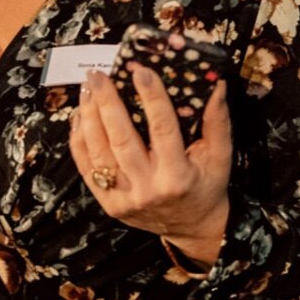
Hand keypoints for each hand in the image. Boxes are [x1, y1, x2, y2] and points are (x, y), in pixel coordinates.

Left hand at [69, 65, 232, 265]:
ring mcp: (124, 198)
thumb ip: (217, 122)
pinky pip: (86, 168)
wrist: (192, 228)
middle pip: (122, 139)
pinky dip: (79, 140)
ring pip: (99, 152)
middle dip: (107, 103)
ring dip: (89, 117)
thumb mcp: (220, 157)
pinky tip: (80, 116)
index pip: (162, 130)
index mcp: (178, 177)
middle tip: (98, 75)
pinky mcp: (108, 203)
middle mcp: (148, 189)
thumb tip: (218, 85)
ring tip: (87, 90)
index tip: (140, 71)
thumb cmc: (206, 187)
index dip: (152, 98)